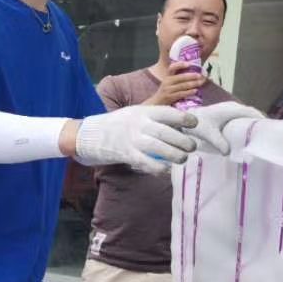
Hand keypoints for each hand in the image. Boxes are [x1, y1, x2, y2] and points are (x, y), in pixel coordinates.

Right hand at [73, 105, 197, 173]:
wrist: (88, 134)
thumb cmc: (115, 125)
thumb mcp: (133, 114)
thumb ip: (152, 118)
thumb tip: (176, 126)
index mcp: (142, 111)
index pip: (168, 113)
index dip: (184, 118)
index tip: (194, 123)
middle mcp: (139, 124)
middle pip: (168, 132)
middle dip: (183, 141)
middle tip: (191, 147)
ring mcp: (132, 139)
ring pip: (160, 148)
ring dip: (175, 155)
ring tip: (182, 158)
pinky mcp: (125, 154)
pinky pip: (147, 162)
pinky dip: (159, 168)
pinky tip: (165, 170)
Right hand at [145, 62, 205, 106]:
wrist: (157, 103)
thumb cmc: (166, 92)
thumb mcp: (169, 83)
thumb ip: (178, 78)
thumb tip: (194, 73)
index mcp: (167, 77)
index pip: (172, 68)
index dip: (180, 65)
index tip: (189, 64)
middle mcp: (167, 82)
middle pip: (180, 77)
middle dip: (192, 76)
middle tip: (200, 75)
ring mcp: (168, 90)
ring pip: (182, 85)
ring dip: (193, 84)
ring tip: (200, 82)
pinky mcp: (170, 97)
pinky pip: (181, 94)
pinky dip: (189, 92)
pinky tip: (195, 91)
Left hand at [184, 100, 263, 156]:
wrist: (183, 120)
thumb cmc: (197, 125)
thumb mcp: (209, 134)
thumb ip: (219, 143)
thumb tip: (228, 153)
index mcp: (232, 109)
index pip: (253, 112)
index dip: (262, 120)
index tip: (270, 130)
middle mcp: (232, 107)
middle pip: (251, 114)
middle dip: (259, 123)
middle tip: (265, 136)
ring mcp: (229, 109)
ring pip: (245, 116)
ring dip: (252, 123)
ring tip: (257, 136)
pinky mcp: (225, 113)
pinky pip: (239, 118)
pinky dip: (244, 124)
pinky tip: (244, 135)